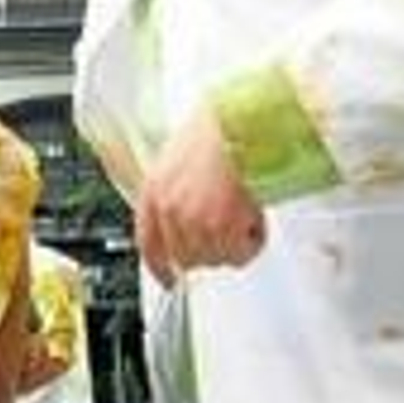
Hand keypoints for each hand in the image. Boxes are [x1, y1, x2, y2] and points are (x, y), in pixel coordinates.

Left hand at [136, 109, 266, 286]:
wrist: (241, 123)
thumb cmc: (218, 134)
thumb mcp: (178, 162)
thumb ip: (174, 196)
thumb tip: (185, 228)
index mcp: (153, 192)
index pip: (149, 245)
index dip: (160, 268)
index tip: (169, 279)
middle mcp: (168, 210)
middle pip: (187, 259)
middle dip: (211, 249)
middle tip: (229, 228)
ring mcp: (193, 220)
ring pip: (216, 258)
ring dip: (234, 242)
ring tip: (243, 211)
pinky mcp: (221, 225)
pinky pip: (239, 254)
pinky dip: (252, 242)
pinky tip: (253, 216)